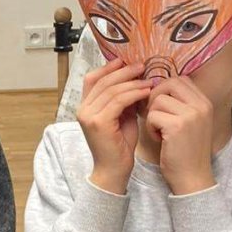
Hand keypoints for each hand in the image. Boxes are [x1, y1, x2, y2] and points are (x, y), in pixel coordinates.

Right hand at [77, 60, 152, 194]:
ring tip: (148, 79)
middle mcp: (83, 109)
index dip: (108, 67)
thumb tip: (136, 81)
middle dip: (123, 71)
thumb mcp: (122, 117)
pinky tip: (146, 91)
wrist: (114, 171)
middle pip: (102, 80)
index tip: (126, 61)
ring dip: (132, 82)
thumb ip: (124, 100)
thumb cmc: (119, 147)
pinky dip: (133, 94)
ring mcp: (89, 116)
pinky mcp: (99, 123)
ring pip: (111, 89)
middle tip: (142, 65)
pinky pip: (118, 101)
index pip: (92, 79)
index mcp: (85, 107)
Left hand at [144, 77, 215, 194]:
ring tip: (159, 131)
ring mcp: (191, 115)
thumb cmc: (185, 151)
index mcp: (205, 103)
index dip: (164, 88)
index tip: (158, 104)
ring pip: (158, 100)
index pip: (180, 80)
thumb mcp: (189, 122)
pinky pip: (152, 115)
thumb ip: (179, 104)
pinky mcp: (178, 126)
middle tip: (153, 114)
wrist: (192, 177)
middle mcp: (201, 105)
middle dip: (155, 97)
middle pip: (169, 84)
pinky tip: (159, 139)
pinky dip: (150, 127)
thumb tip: (154, 86)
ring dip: (152, 115)